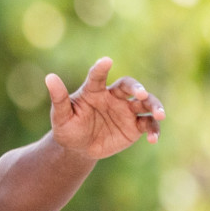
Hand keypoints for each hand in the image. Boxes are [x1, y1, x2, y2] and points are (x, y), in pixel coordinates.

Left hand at [45, 56, 164, 157]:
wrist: (79, 148)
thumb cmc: (68, 129)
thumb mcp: (60, 116)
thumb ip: (58, 98)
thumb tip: (49, 77)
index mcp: (94, 91)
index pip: (98, 76)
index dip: (101, 68)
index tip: (106, 61)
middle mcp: (114, 97)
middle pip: (130, 86)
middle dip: (138, 87)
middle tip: (141, 93)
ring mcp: (126, 110)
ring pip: (145, 103)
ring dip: (154, 106)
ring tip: (160, 114)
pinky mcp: (134, 126)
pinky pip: (148, 124)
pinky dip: (154, 130)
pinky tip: (153, 139)